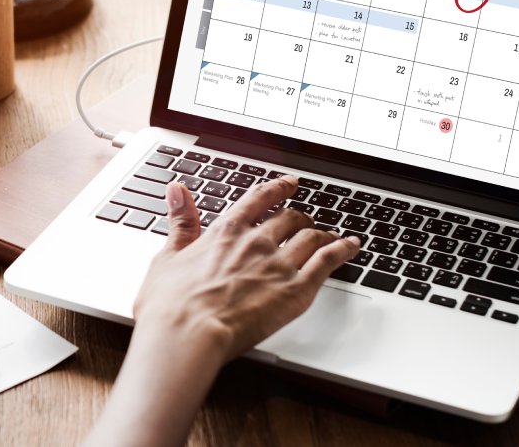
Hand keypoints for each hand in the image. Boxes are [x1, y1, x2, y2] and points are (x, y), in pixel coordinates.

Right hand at [85, 176, 359, 446]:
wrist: (187, 333)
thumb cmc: (171, 305)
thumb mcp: (167, 256)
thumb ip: (180, 222)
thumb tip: (177, 191)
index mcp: (226, 232)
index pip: (258, 199)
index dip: (276, 189)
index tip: (289, 184)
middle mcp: (256, 241)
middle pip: (289, 218)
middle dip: (300, 217)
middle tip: (305, 220)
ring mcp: (278, 264)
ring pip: (312, 237)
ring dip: (323, 233)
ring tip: (330, 235)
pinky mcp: (296, 290)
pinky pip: (328, 261)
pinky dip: (343, 250)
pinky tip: (351, 247)